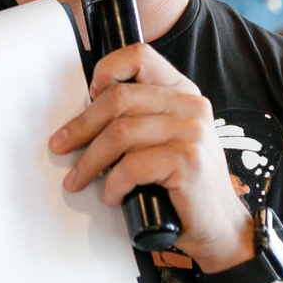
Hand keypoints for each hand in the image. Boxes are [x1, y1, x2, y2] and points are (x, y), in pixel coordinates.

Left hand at [50, 44, 252, 270]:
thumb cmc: (185, 185)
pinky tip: (113, 196)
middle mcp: (190, 104)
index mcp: (183, 92)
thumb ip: (140, 118)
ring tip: (79, 179)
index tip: (87, 96)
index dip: (106, 70)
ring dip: (90, 161)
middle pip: (119, 98)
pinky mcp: (187, 161)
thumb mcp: (166, 139)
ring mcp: (191, 131)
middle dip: (82, 125)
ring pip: (120, 133)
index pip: (139, 56)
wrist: (221, 226)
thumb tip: (85, 116)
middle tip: (62, 146)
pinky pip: (132, 166)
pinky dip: (114, 185)